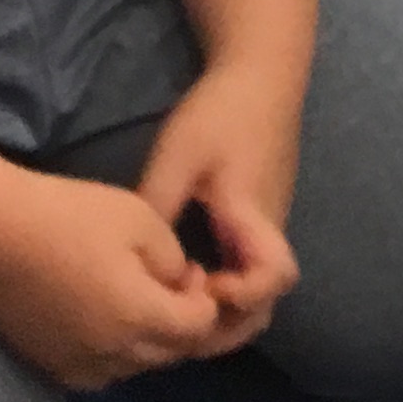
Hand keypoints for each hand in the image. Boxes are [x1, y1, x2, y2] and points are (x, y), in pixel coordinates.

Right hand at [0, 171, 222, 389]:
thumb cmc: (69, 216)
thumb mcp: (142, 219)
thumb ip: (173, 260)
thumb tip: (178, 284)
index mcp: (140, 317)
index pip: (198, 327)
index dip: (203, 299)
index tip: (189, 271)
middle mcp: (112, 354)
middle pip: (170, 352)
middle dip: (180, 322)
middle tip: (169, 284)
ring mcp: (76, 364)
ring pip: (134, 366)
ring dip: (147, 340)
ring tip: (135, 299)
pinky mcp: (47, 364)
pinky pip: (98, 372)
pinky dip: (112, 353)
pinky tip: (101, 319)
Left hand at [134, 72, 304, 355]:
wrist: (262, 75)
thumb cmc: (221, 113)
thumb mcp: (178, 156)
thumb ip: (156, 205)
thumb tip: (129, 259)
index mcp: (253, 216)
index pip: (274, 277)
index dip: (241, 298)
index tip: (199, 289)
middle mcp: (269, 231)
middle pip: (266, 304)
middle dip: (224, 327)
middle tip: (174, 321)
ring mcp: (267, 228)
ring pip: (257, 293)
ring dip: (221, 311)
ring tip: (174, 304)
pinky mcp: (258, 221)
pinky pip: (247, 272)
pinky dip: (222, 291)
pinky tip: (183, 282)